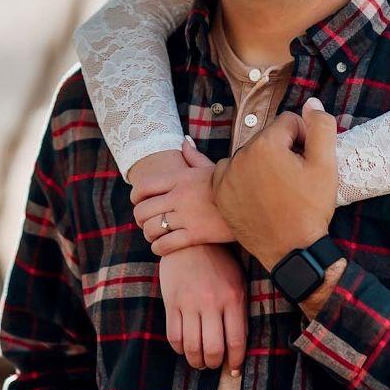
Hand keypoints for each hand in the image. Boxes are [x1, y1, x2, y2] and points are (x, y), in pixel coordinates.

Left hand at [132, 139, 234, 255]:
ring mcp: (186, 217)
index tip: (137, 202)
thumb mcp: (211, 166)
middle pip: (143, 210)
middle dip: (140, 218)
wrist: (254, 201)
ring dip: (149, 234)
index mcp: (180, 178)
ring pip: (152, 229)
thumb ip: (193, 156)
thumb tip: (184, 141)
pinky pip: (165, 245)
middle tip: (145, 222)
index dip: (135, 196)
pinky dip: (158, 248)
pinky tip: (162, 246)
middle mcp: (179, 197)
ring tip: (155, 235)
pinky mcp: (195, 235)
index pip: (144, 186)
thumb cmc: (231, 183)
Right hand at [158, 244, 247, 371]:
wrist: (189, 242)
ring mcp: (189, 304)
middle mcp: (211, 303)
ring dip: (196, 361)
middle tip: (214, 365)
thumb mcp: (237, 283)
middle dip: (214, 364)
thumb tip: (239, 344)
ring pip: (191, 347)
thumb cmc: (218, 263)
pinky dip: (179, 349)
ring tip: (199, 361)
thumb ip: (239, 312)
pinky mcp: (172, 303)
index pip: (236, 340)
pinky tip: (184, 348)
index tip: (234, 369)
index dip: (236, 361)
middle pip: (213, 349)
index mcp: (232, 298)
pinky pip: (174, 336)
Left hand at [213, 97, 339, 269]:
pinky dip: (245, 178)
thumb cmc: (310, 208)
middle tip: (296, 179)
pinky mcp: (220, 194)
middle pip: (268, 139)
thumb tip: (311, 102)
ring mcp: (226, 176)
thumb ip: (320, 128)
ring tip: (279, 189)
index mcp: (266, 144)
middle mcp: (240, 156)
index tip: (309, 162)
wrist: (291, 251)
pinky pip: (233, 173)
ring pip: (251, 155)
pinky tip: (260, 195)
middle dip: (283, 151)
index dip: (305, 139)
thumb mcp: (325, 166)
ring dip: (264, 164)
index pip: (289, 123)